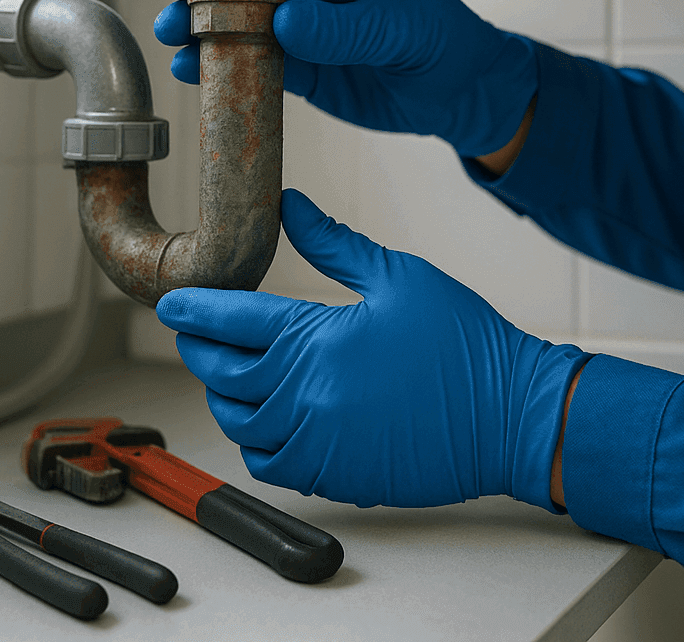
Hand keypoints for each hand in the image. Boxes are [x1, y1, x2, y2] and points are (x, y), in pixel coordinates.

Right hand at [154, 0, 537, 157]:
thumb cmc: (446, 43)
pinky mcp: (308, 69)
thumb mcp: (398, 29)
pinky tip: (198, 74)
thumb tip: (285, 24)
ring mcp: (311, 28)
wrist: (468, 94)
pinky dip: (228, 67)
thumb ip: (342, 29)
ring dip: (207, 33)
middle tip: (169, 13)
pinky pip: (260, 64)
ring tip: (174, 46)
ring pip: (246, 25)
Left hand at [157, 189, 587, 510]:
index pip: (231, 321)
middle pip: (222, 373)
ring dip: (225, 395)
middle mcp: (306, 395)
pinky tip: (268, 417)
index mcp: (317, 338)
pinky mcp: (334, 475)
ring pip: (238, 422)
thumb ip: (335, 244)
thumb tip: (291, 208)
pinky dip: (255, 439)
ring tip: (231, 372)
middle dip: (200, 348)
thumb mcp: (400, 276)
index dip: (194, 308)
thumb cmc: (464, 343)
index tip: (173, 302)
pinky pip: (269, 462)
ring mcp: (317, 441)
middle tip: (197, 331)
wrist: (509, 414)